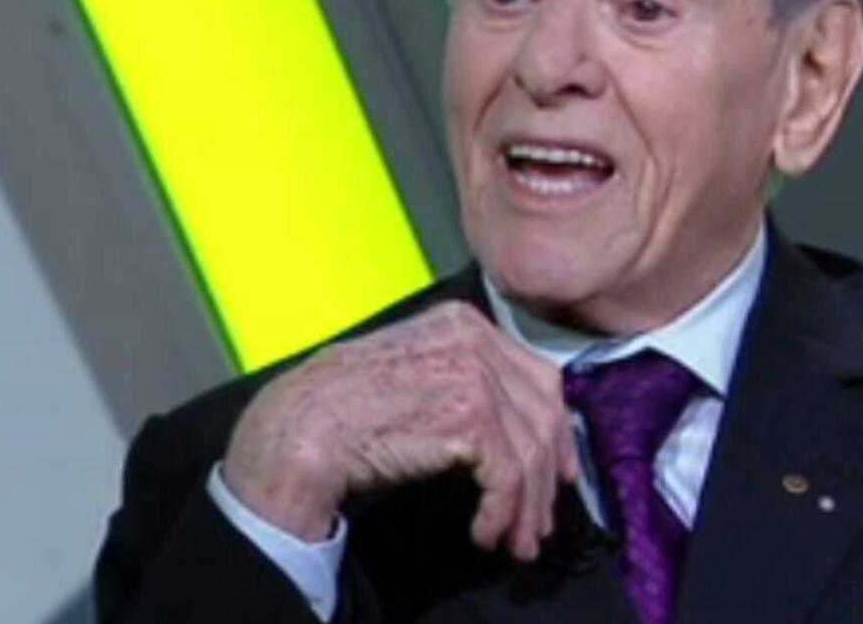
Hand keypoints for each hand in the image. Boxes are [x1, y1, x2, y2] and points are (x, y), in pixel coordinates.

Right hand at [222, 301, 579, 560]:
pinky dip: (502, 512)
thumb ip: (464, 379)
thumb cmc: (344, 404)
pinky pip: (507, 476)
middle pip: (543, 412)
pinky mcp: (471, 416)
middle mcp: (475, 340)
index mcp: (463, 322)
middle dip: (546, 474)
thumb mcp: (415, 369)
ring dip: (525, 506)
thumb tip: (510, 427)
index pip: (535, 375)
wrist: (307, 423)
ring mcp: (476, 374)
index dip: (553, 430)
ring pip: (530, 450)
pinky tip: (485, 531)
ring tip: (515, 539)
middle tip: (540, 518)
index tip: (555, 469)